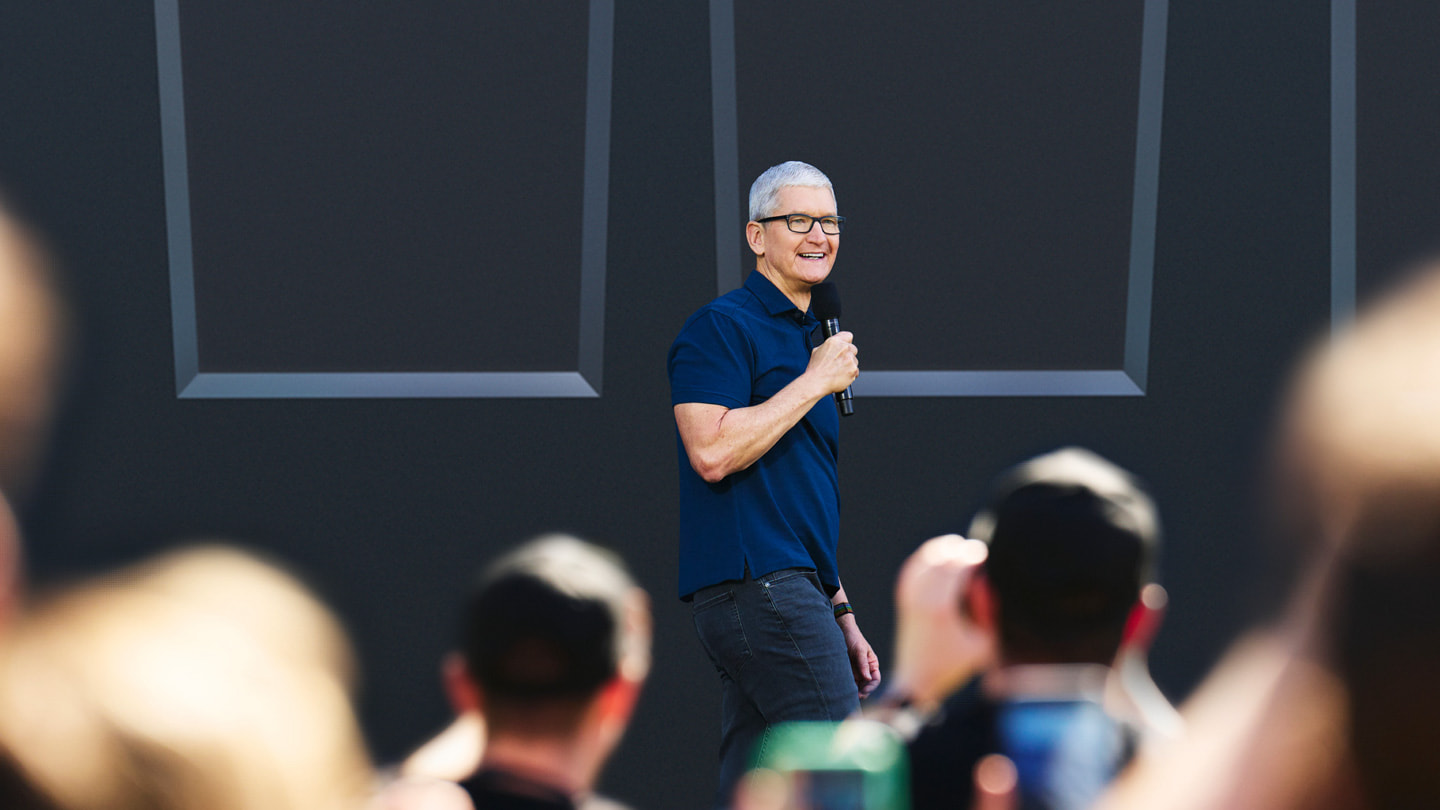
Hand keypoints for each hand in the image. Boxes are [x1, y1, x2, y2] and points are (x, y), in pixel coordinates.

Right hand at [806, 331, 857, 395]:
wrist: (816, 382)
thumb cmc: (815, 369)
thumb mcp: (817, 351)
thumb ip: (828, 346)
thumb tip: (834, 346)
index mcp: (834, 341)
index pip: (848, 335)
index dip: (846, 342)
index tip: (846, 346)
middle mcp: (843, 348)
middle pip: (853, 348)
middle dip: (849, 355)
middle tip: (840, 362)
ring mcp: (850, 359)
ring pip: (855, 360)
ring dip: (850, 365)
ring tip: (838, 371)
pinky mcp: (854, 369)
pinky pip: (856, 371)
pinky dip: (851, 374)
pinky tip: (841, 376)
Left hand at [838, 616, 881, 697]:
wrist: (840, 631)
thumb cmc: (853, 638)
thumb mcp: (860, 649)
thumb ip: (863, 663)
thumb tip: (868, 678)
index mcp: (872, 664)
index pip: (875, 679)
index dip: (870, 687)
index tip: (863, 692)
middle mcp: (865, 669)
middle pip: (866, 685)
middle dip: (862, 692)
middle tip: (854, 697)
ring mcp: (856, 671)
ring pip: (858, 686)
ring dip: (854, 691)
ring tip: (848, 696)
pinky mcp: (847, 672)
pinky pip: (849, 682)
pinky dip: (847, 687)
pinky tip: (843, 690)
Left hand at [890, 535, 994, 710]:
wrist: (917, 680)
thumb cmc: (953, 664)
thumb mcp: (983, 644)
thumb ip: (988, 613)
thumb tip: (985, 581)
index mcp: (941, 609)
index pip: (956, 570)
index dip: (971, 557)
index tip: (983, 553)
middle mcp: (922, 600)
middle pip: (941, 562)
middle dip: (958, 552)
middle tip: (974, 549)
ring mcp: (910, 600)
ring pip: (923, 564)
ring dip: (940, 551)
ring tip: (956, 545)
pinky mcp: (904, 603)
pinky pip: (911, 572)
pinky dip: (922, 560)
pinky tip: (934, 554)